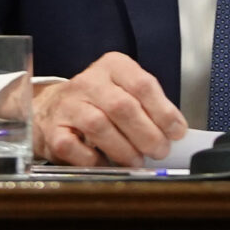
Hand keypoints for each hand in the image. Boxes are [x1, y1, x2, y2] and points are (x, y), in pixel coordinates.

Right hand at [33, 52, 187, 165]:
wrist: (52, 107)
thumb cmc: (99, 103)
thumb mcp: (127, 92)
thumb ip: (151, 107)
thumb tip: (176, 132)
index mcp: (112, 67)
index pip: (142, 84)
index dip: (164, 112)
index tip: (176, 132)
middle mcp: (88, 82)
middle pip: (122, 107)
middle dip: (147, 135)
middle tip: (159, 151)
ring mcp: (67, 105)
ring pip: (98, 125)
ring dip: (124, 150)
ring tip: (136, 161)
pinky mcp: (52, 129)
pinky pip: (73, 147)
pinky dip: (93, 160)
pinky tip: (104, 163)